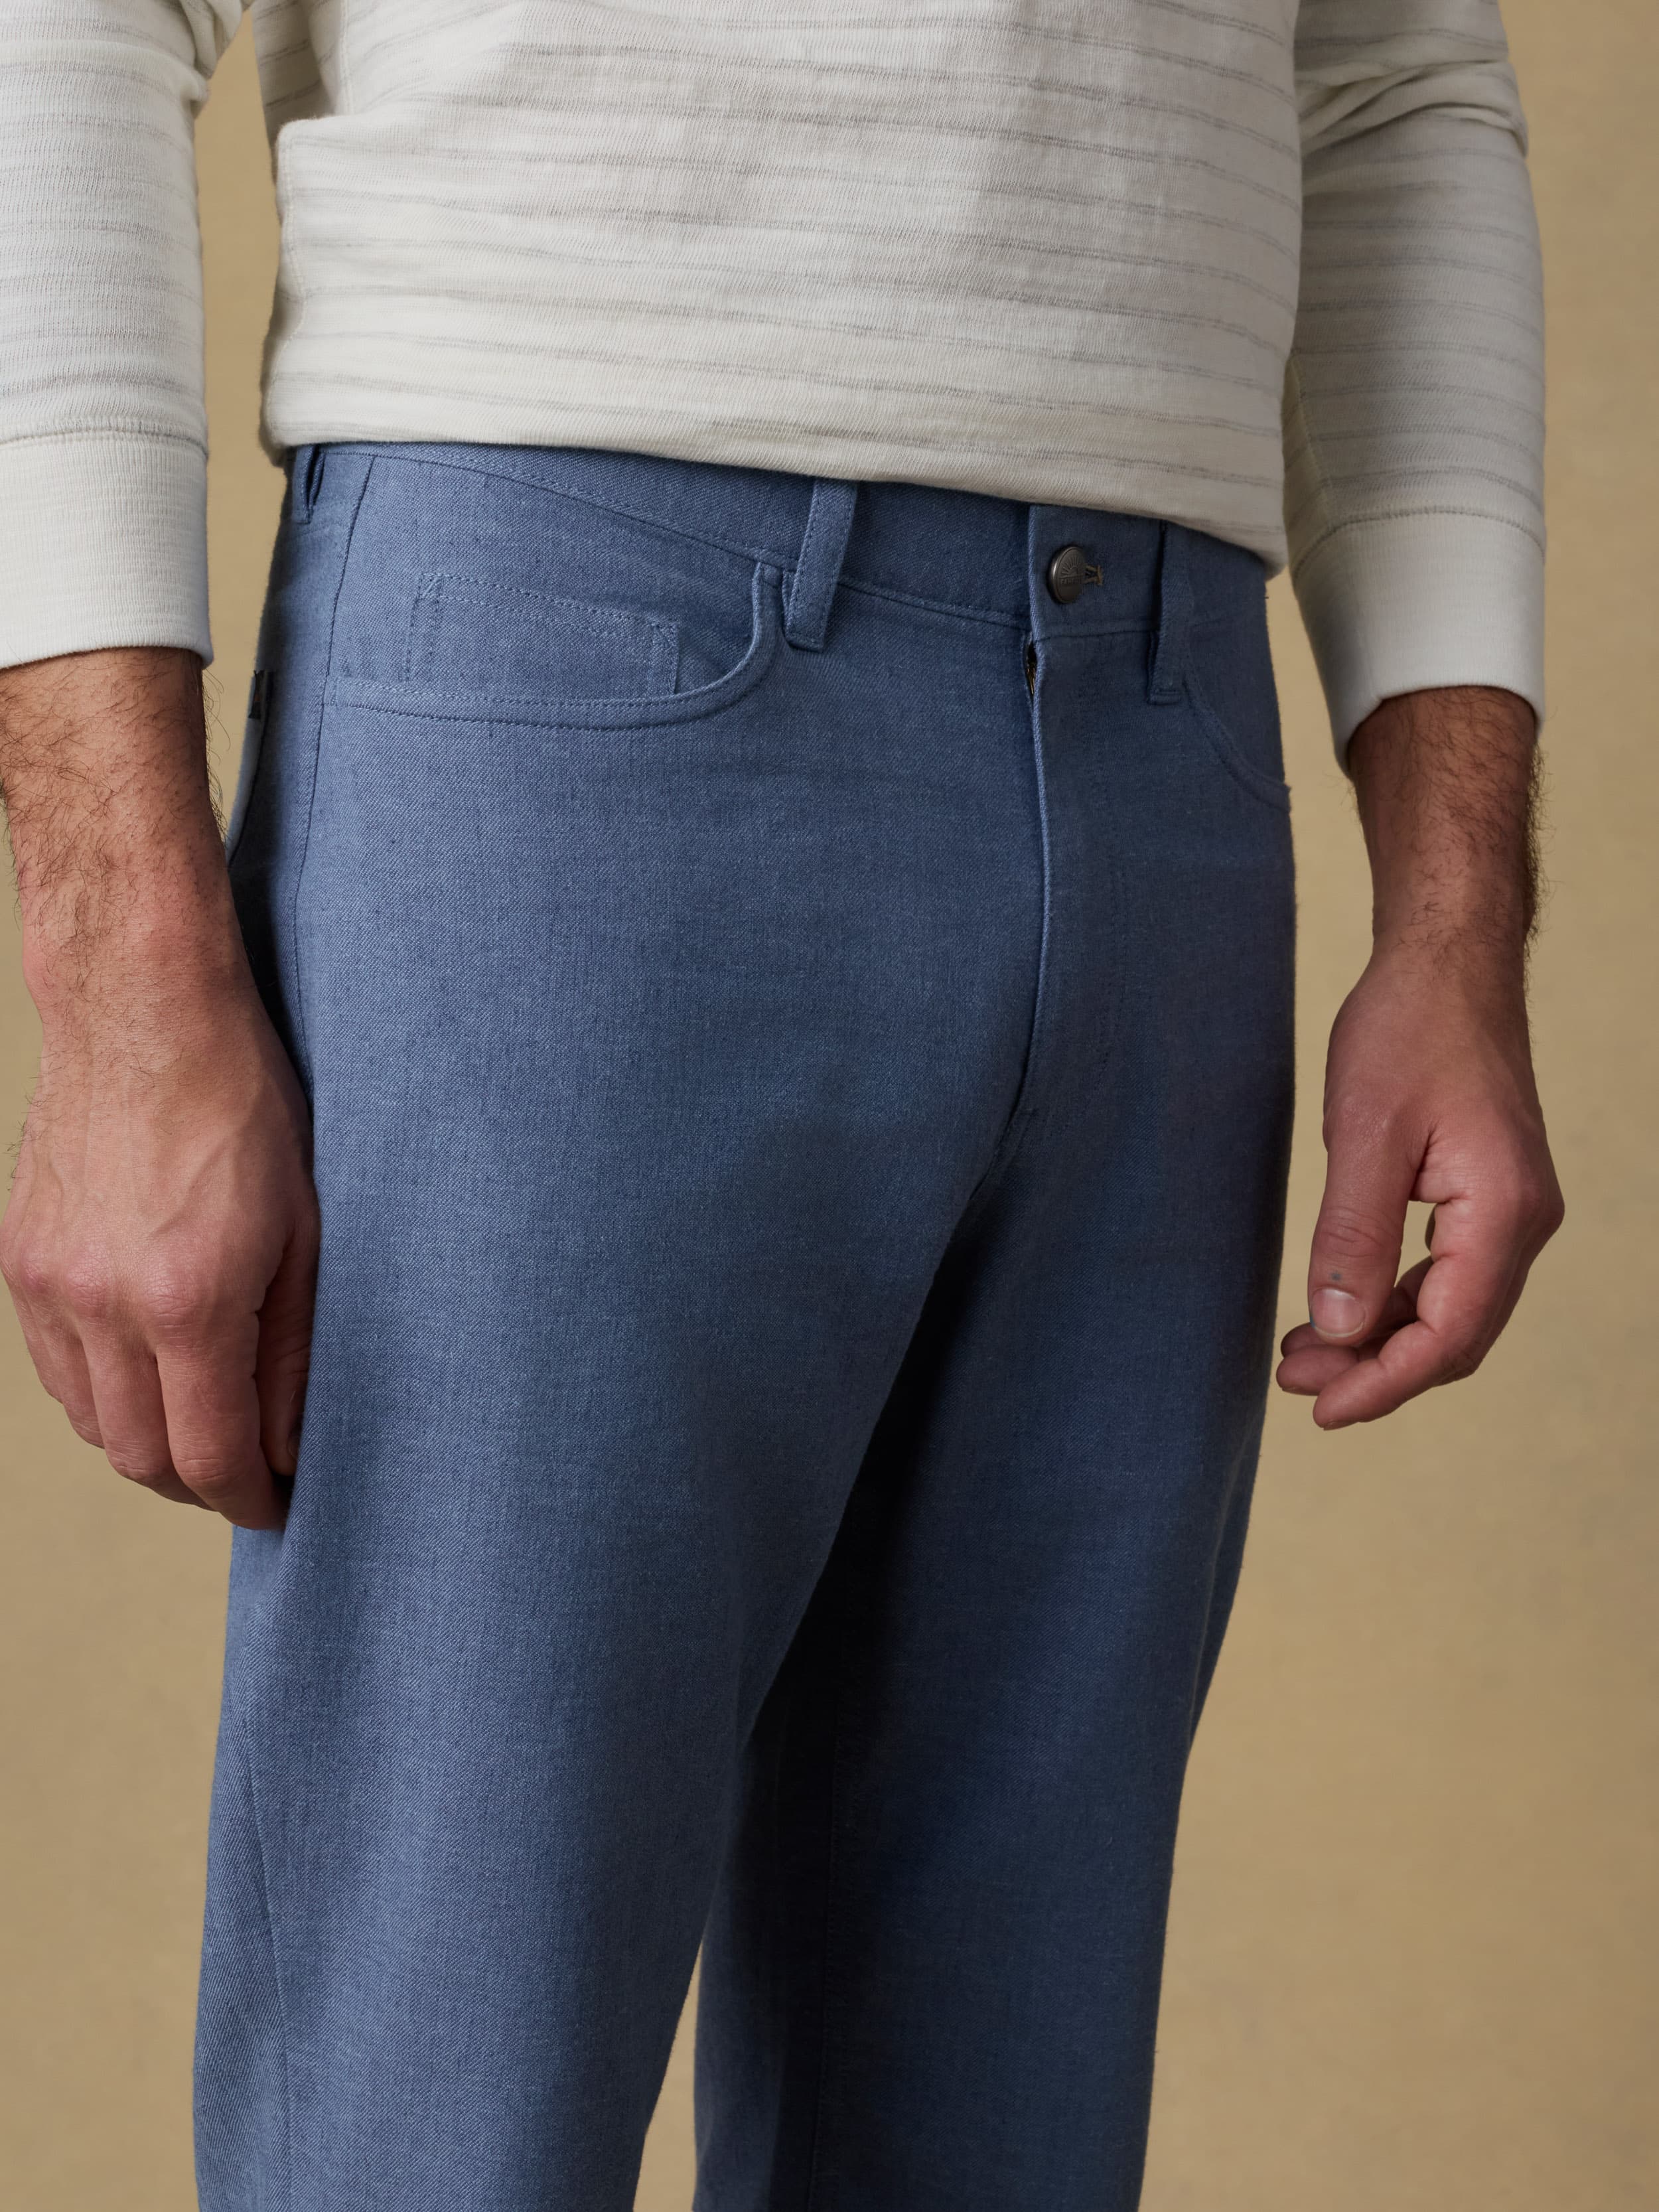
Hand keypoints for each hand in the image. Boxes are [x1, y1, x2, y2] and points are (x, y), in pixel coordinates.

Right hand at [0, 647, 317, 1526]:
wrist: (143, 1008)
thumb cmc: (247, 1104)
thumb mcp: (308, 1228)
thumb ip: (294, 1346)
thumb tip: (291, 1440)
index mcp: (188, 1300)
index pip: (211, 1457)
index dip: (251, 1499)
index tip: (283, 1506)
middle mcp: (104, 1305)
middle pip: (142, 1458)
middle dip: (202, 1484)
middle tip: (251, 1474)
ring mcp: (49, 1284)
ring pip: (92, 1422)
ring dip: (149, 1443)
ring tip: (206, 1425)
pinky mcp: (18, 1258)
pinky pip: (55, 1368)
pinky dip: (102, 1392)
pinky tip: (149, 1371)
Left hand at [1276, 948, 1561, 1425]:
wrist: (1447, 962)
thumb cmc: (1409, 1030)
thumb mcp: (1365, 1134)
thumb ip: (1353, 1237)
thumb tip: (1337, 1330)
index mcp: (1503, 1214)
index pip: (1449, 1336)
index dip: (1384, 1384)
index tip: (1319, 1410)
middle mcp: (1522, 1222)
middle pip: (1454, 1336)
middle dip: (1375, 1370)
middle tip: (1292, 1381)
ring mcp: (1508, 1210)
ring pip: (1448, 1310)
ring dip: (1377, 1340)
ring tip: (1299, 1355)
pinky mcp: (1484, 1196)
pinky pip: (1443, 1275)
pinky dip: (1389, 1301)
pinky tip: (1335, 1311)